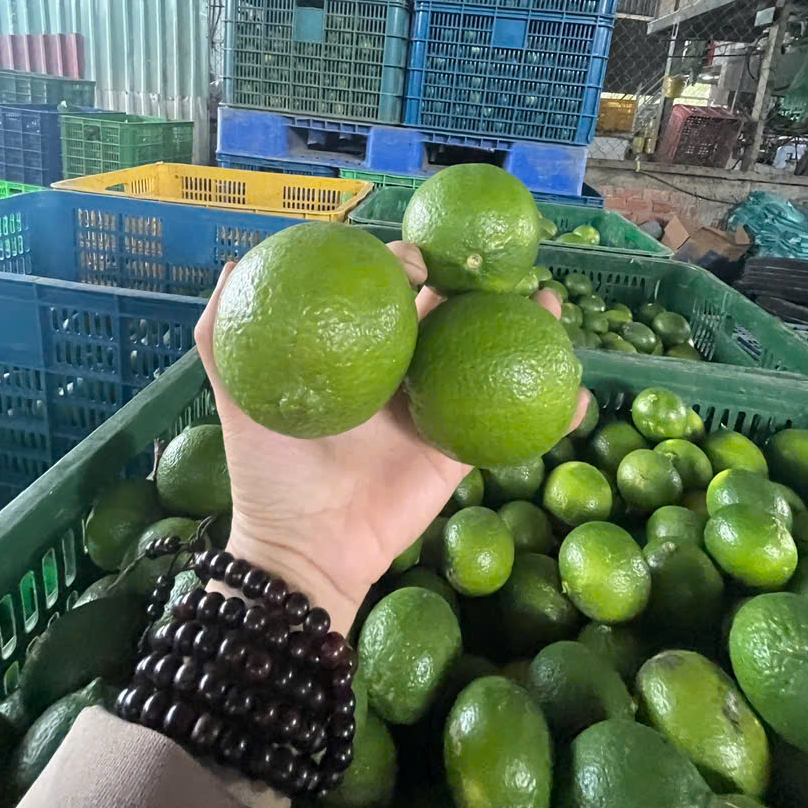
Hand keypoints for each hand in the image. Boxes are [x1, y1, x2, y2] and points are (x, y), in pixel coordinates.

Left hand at [195, 243, 589, 633]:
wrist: (305, 549)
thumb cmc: (270, 471)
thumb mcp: (242, 398)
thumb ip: (224, 336)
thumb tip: (232, 263)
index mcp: (359, 354)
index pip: (391, 296)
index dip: (407, 267)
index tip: (413, 259)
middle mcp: (402, 374)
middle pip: (450, 315)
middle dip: (481, 284)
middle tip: (503, 264)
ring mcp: (437, 410)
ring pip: (489, 357)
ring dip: (528, 329)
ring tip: (552, 304)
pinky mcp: (461, 450)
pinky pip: (513, 428)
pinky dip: (554, 413)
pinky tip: (582, 393)